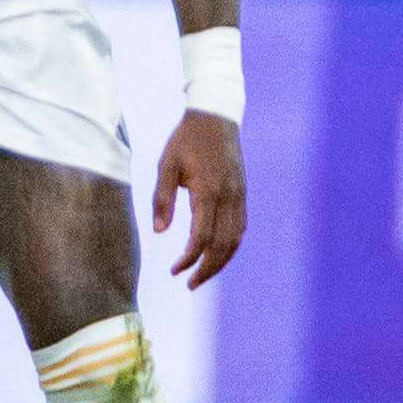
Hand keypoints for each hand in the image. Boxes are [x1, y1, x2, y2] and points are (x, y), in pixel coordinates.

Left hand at [153, 110, 246, 288]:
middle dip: (207, 269)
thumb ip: (162, 199)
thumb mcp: (165, 165)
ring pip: (235, 240)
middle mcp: (229, 198)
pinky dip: (230, 246)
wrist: (215, 118)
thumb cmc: (185, 141)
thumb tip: (159, 232)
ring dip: (220, 262)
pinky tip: (217, 254)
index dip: (189, 258)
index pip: (201, 237)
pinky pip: (240, 228)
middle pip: (223, 245)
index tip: (174, 270)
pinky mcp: (243, 194)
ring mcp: (240, 196)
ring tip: (202, 275)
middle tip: (189, 284)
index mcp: (208, 192)